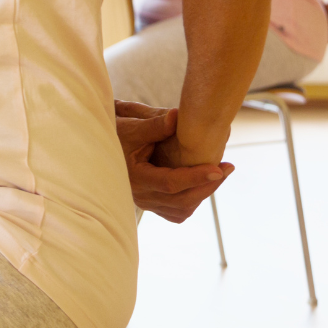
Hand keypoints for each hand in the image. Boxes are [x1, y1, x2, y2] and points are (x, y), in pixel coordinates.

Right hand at [115, 100, 233, 222]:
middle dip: (208, 186)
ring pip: (181, 210)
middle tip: (227, 168)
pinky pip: (176, 212)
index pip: (171, 183)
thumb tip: (177, 116)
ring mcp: (145, 202)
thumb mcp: (131, 126)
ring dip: (203, 194)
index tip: (219, 168)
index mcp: (135, 178)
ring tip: (218, 175)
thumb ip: (154, 124)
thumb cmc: (115, 134)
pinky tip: (202, 185)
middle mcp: (140, 195)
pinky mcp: (151, 203)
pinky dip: (191, 201)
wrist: (99, 146)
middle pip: (182, 201)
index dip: (196, 177)